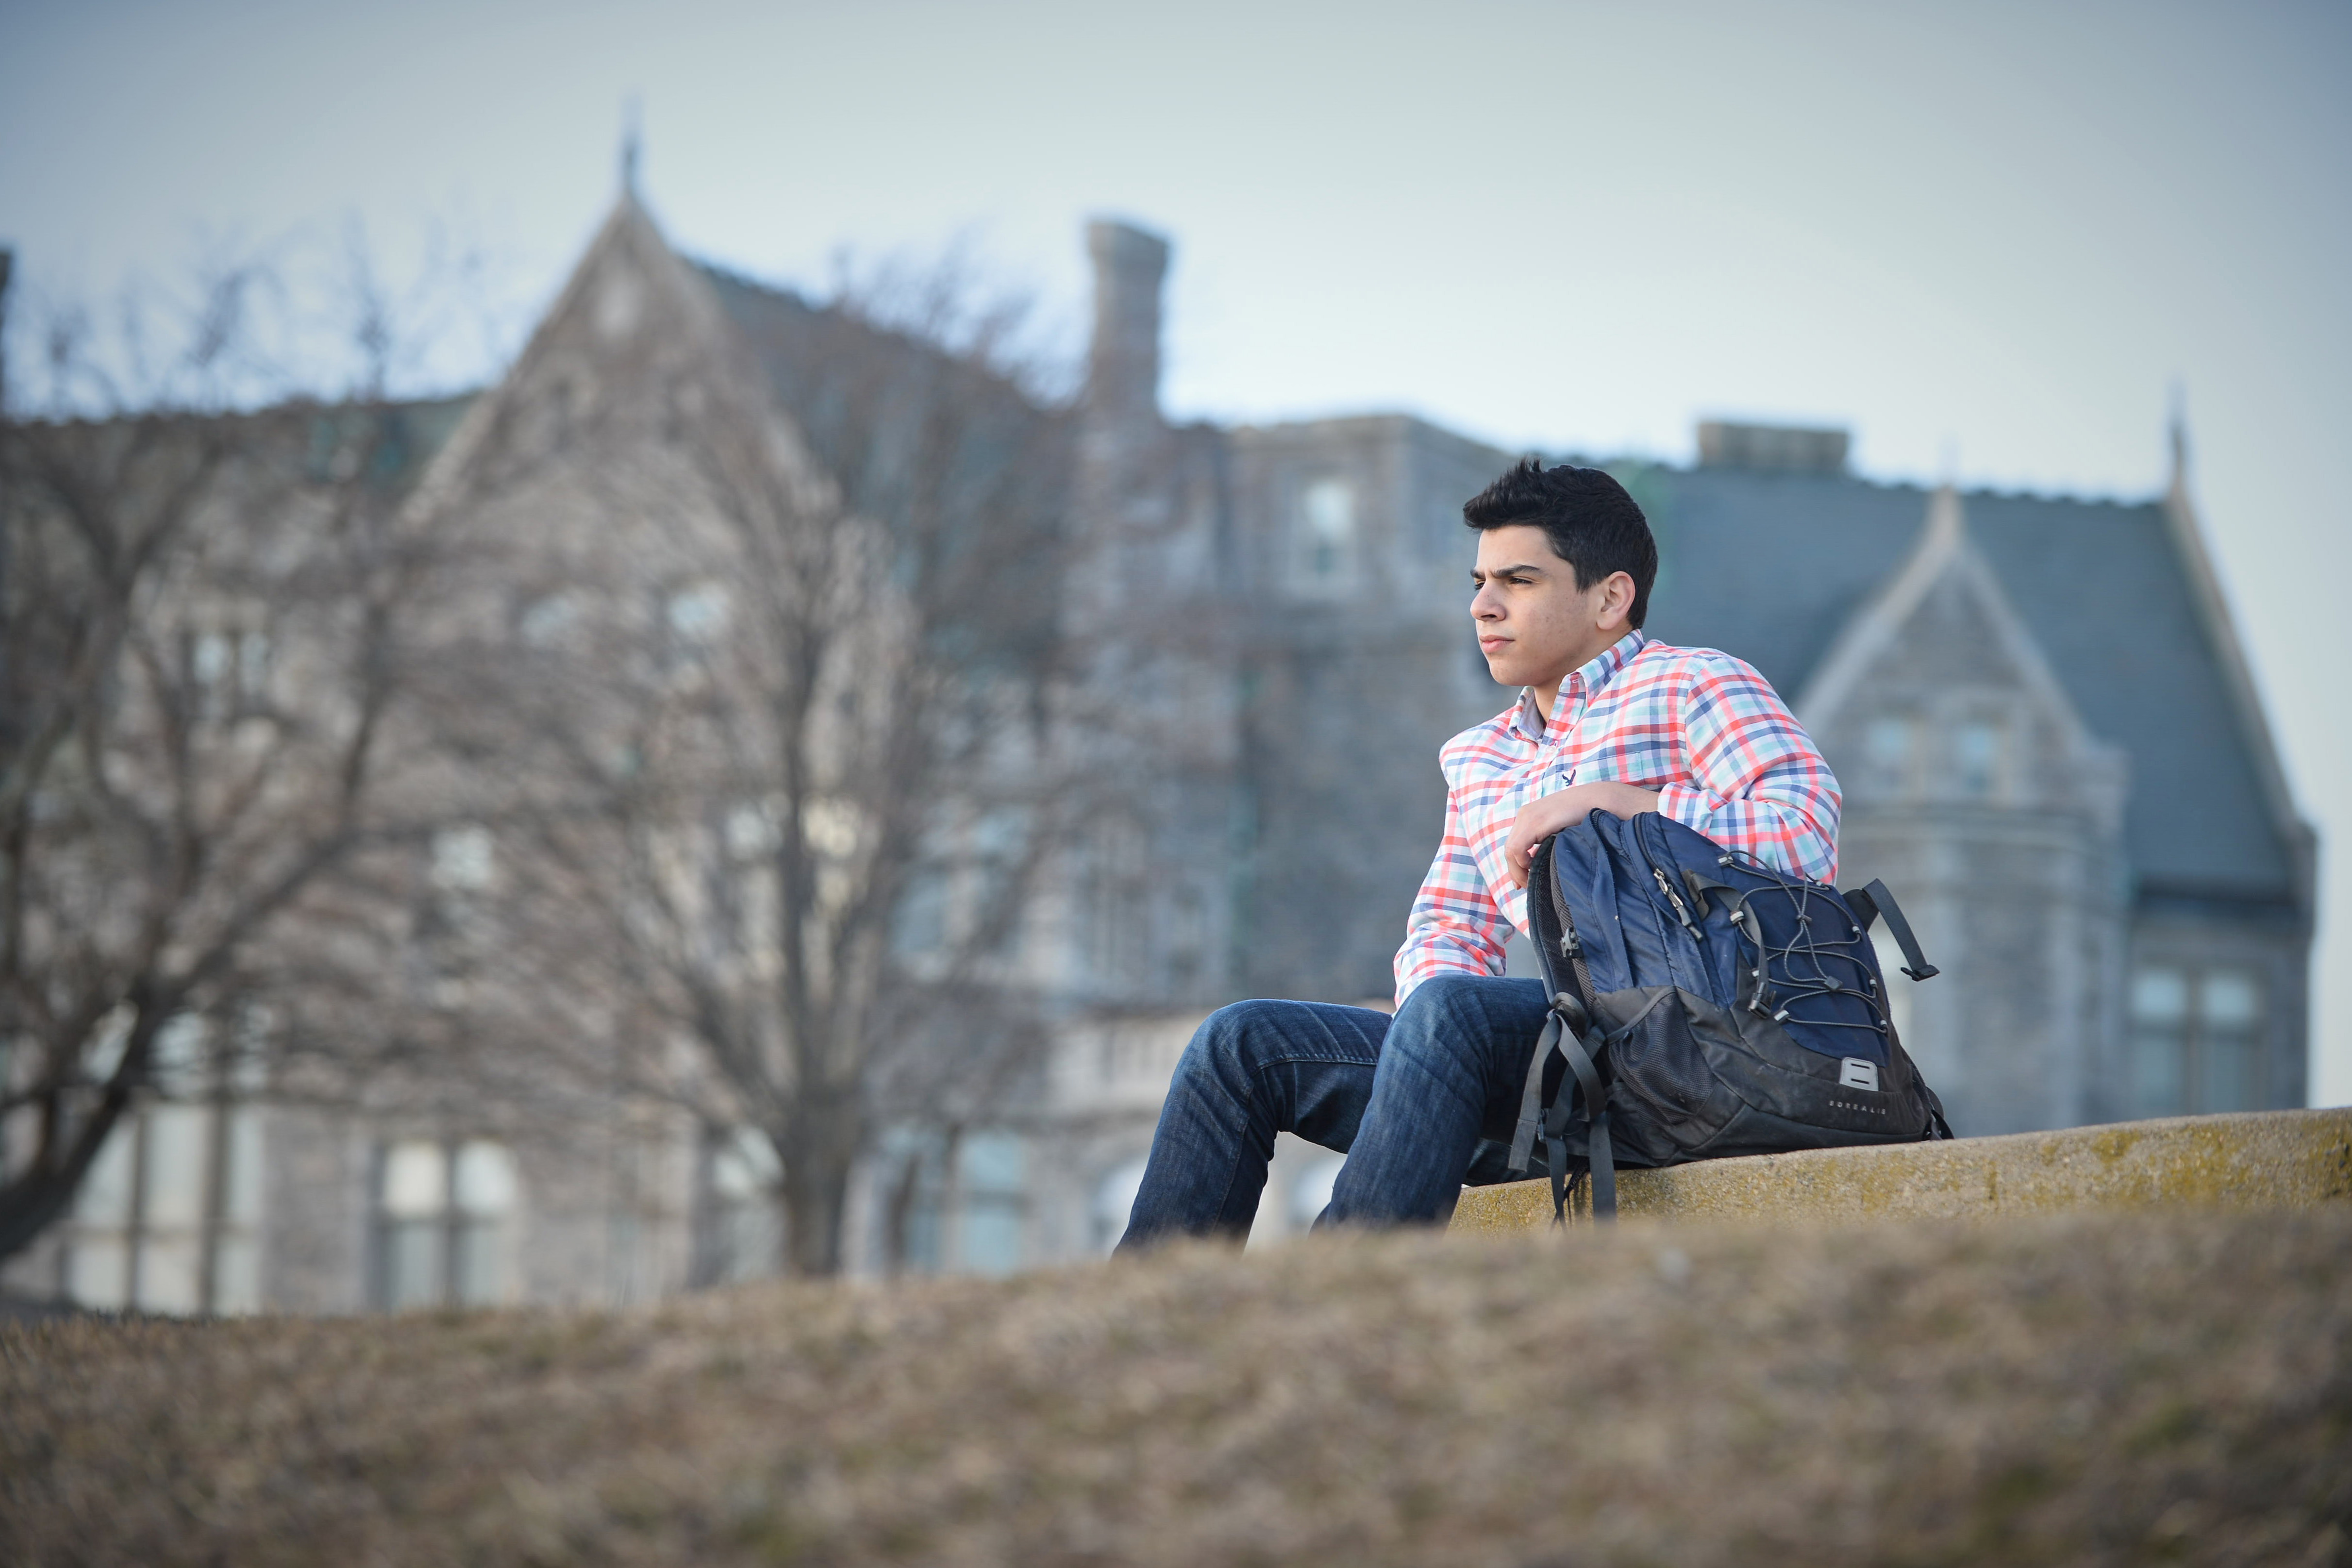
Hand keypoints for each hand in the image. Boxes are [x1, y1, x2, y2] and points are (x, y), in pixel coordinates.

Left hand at [1502, 782, 1662, 888]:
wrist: (1598, 800)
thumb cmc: (1584, 816)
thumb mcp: (1560, 830)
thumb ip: (1548, 842)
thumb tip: (1540, 864)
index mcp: (1529, 816)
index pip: (1514, 845)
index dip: (1515, 866)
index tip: (1522, 882)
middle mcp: (1524, 815)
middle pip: (1509, 849)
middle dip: (1515, 871)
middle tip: (1524, 887)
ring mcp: (1527, 818)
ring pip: (1510, 850)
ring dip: (1519, 870)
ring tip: (1531, 882)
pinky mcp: (1534, 823)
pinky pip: (1517, 848)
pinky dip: (1523, 862)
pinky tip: (1535, 867)